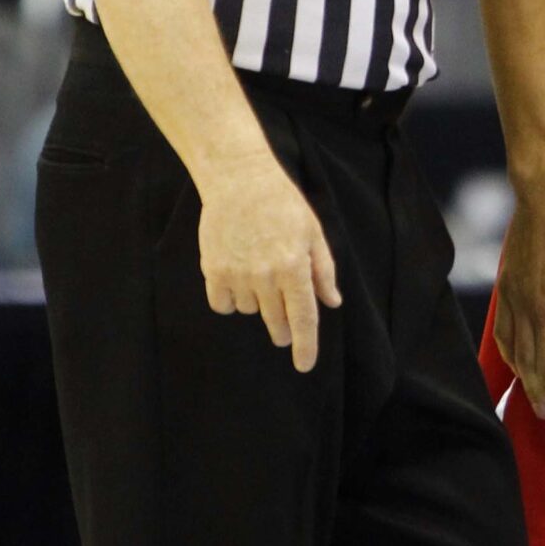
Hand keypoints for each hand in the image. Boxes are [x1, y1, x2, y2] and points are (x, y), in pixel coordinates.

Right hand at [197, 155, 340, 372]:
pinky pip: (223, 304)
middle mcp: (266, 275)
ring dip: (258, 303)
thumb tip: (331, 303)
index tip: (305, 365)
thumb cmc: (282, 203)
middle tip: (284, 326)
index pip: (303, 318)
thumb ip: (322, 271)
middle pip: (277, 322)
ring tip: (258, 270)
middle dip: (283, 330)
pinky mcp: (213, 270)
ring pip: (251, 310)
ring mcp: (237, 274)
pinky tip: (236, 279)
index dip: (306, 345)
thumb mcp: (313, 232)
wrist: (239, 180)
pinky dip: (231, 299)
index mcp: (295, 267)